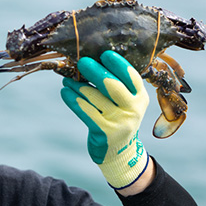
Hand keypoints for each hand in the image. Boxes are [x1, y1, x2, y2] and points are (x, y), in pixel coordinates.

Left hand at [60, 50, 149, 188]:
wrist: (119, 152)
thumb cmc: (118, 119)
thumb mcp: (126, 103)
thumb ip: (117, 85)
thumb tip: (94, 60)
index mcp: (140, 97)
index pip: (131, 76)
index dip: (118, 64)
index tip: (104, 53)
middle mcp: (133, 109)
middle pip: (112, 85)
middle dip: (95, 72)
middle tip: (81, 62)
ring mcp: (119, 121)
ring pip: (95, 98)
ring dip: (78, 86)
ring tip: (67, 79)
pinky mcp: (104, 132)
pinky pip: (85, 112)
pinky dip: (73, 100)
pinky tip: (65, 92)